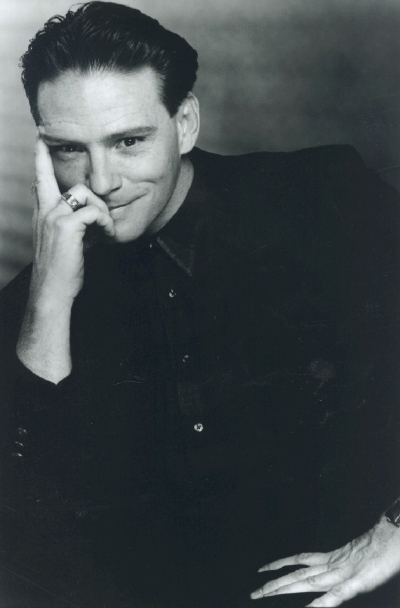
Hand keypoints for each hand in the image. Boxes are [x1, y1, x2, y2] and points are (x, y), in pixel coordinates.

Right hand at [31, 135, 114, 304]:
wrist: (52, 291)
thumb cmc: (62, 270)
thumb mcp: (69, 242)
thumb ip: (79, 225)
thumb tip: (96, 217)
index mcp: (43, 214)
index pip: (40, 179)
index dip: (40, 158)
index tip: (40, 138)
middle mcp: (45, 211)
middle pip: (52, 175)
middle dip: (56, 164)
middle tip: (70, 172)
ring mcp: (53, 216)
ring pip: (84, 192)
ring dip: (101, 208)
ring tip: (106, 228)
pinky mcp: (66, 226)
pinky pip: (94, 212)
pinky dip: (106, 222)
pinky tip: (107, 235)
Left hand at [250, 516, 399, 605]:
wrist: (392, 536)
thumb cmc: (380, 545)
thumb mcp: (358, 554)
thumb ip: (344, 560)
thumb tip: (334, 565)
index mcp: (332, 557)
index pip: (300, 560)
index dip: (282, 564)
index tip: (265, 569)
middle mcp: (331, 565)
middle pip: (297, 575)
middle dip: (275, 584)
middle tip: (255, 592)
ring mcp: (341, 573)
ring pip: (307, 583)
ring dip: (284, 589)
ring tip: (265, 594)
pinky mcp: (355, 583)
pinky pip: (334, 596)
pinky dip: (319, 604)